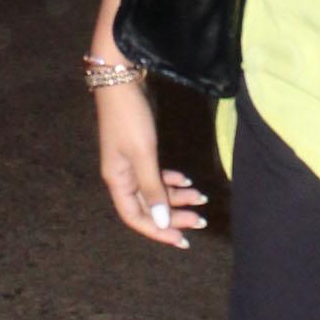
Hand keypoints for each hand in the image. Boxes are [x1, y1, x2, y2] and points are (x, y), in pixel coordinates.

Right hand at [95, 77, 207, 251]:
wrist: (120, 79)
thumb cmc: (130, 118)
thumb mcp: (143, 155)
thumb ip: (152, 189)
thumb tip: (162, 221)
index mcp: (117, 181)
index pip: (136, 217)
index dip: (158, 231)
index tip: (181, 240)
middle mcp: (121, 176)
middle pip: (147, 206)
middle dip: (174, 216)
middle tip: (200, 221)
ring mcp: (130, 162)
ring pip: (154, 190)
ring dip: (177, 197)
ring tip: (202, 199)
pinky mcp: (139, 149)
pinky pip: (155, 174)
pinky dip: (171, 181)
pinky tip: (187, 182)